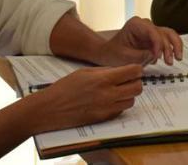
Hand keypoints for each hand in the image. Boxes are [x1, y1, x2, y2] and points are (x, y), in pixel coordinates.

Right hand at [29, 64, 143, 132]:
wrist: (50, 109)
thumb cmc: (65, 88)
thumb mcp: (85, 72)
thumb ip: (106, 71)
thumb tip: (122, 70)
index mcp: (103, 79)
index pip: (133, 72)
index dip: (136, 69)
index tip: (134, 69)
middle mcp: (108, 95)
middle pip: (137, 88)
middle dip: (135, 82)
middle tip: (128, 80)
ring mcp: (106, 109)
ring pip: (131, 101)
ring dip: (128, 95)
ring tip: (117, 91)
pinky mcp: (103, 119)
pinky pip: (120, 111)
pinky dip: (119, 105)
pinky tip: (109, 101)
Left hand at [96, 17, 183, 66]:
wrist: (108, 53)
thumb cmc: (113, 53)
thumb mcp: (125, 56)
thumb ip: (141, 55)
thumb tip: (155, 56)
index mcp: (136, 24)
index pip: (153, 32)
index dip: (158, 45)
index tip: (157, 57)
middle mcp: (146, 24)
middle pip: (164, 32)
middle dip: (169, 47)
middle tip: (171, 61)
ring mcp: (151, 31)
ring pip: (169, 35)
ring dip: (175, 47)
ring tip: (177, 59)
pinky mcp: (154, 38)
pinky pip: (166, 41)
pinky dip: (171, 49)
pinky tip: (170, 59)